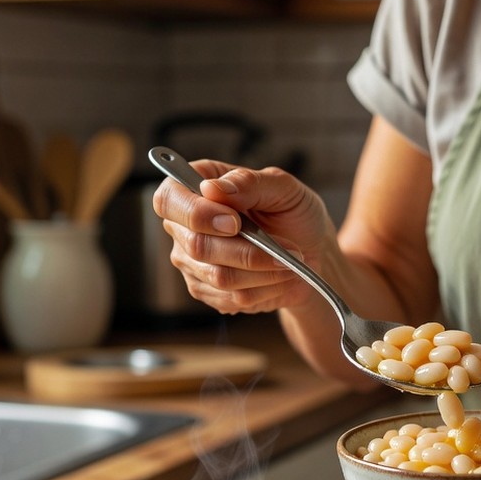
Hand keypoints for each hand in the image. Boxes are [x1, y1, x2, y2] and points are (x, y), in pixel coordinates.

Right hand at [152, 161, 337, 314]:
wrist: (311, 253)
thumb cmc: (293, 213)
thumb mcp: (283, 187)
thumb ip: (248, 182)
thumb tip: (211, 188)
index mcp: (194, 187)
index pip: (169, 199)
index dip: (196, 213)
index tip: (235, 222)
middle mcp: (184, 225)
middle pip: (197, 245)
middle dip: (247, 251)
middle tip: (286, 249)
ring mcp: (191, 261)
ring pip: (218, 276)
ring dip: (263, 271)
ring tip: (289, 262)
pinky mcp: (207, 290)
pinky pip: (231, 297)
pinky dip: (264, 288)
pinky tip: (279, 276)